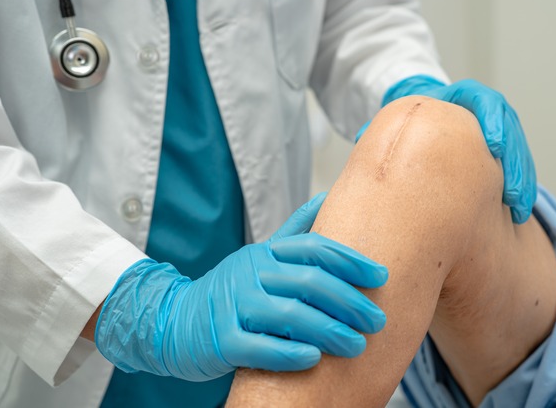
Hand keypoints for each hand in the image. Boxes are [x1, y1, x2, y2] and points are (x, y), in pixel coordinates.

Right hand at [95, 193, 387, 380]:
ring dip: (329, 331)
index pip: (315, 248)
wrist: (174, 320)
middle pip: (309, 281)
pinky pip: (259, 347)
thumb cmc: (233, 289)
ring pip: (289, 314)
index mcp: (267, 253)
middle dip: (350, 301)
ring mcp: (236, 306)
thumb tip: (330, 196)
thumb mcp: (262, 255)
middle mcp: (252, 274)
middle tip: (377, 320)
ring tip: (357, 345)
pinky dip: (289, 353)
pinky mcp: (221, 340)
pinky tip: (315, 359)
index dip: (351, 260)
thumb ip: (297, 231)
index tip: (381, 277)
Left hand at [359, 75, 536, 222]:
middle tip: (512, 193)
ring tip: (519, 210)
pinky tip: (517, 213)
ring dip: (522, 181)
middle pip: (510, 131)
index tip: (493, 146)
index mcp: (463, 97)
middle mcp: (487, 112)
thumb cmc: (410, 116)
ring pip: (518, 153)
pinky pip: (518, 168)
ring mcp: (500, 131)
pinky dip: (519, 188)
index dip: (493, 122)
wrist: (422, 114)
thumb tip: (362, 140)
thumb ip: (388, 127)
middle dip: (515, 162)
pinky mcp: (504, 151)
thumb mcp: (399, 115)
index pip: (485, 102)